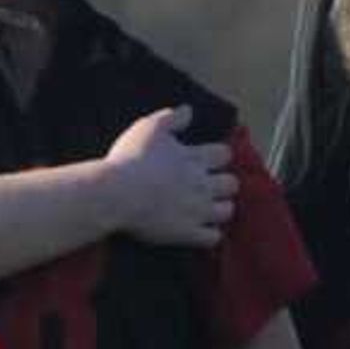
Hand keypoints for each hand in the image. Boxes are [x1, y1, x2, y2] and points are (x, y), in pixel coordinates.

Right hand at [96, 106, 237, 248]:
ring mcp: (198, 210)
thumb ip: (172, 118)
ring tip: (209, 210)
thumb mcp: (149, 128)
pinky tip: (201, 232)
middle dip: (224, 184)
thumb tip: (189, 110)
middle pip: (232, 184)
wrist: (117, 193)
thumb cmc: (131, 158)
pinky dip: (210, 235)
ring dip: (220, 209)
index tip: (210, 159)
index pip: (224, 154)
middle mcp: (203, 184)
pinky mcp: (188, 233)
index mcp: (195, 158)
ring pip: (227, 211)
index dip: (220, 156)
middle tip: (210, 186)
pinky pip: (212, 238)